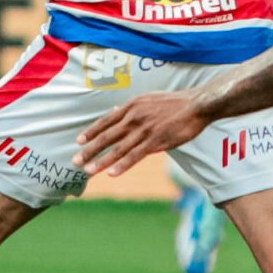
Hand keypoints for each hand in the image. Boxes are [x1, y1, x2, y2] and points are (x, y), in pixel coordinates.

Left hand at [74, 91, 210, 176]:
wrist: (197, 105)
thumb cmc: (174, 103)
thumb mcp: (148, 99)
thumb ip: (131, 108)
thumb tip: (115, 111)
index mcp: (132, 107)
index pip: (106, 121)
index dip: (91, 132)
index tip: (79, 142)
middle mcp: (134, 118)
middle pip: (107, 136)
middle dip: (90, 150)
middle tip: (76, 161)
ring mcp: (144, 130)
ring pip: (118, 148)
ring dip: (102, 161)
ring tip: (89, 171)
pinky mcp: (156, 141)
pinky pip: (135, 156)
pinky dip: (122, 165)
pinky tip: (112, 173)